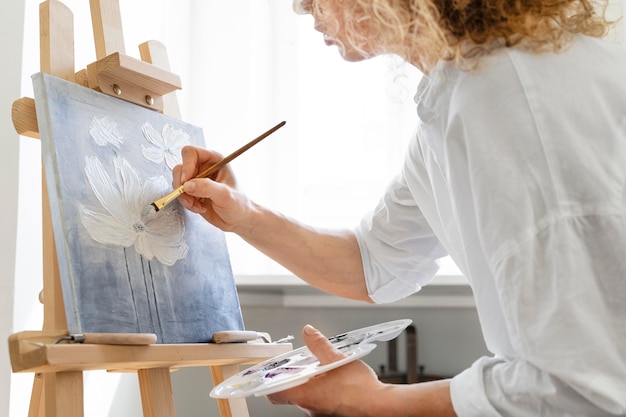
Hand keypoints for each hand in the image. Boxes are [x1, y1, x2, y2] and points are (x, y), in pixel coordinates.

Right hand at [172, 145, 253, 230]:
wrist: (238, 219)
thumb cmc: (239, 204)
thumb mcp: (225, 195)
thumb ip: (207, 187)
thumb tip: (187, 185)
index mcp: (214, 160)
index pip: (191, 153)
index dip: (186, 165)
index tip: (187, 181)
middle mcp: (204, 167)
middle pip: (180, 168)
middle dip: (182, 185)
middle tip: (191, 198)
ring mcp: (197, 179)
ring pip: (178, 182)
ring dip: (184, 196)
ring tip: (198, 205)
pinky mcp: (192, 191)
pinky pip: (180, 194)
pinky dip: (186, 203)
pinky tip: (199, 208)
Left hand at [267, 325, 384, 416]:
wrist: (380, 407)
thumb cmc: (359, 389)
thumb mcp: (336, 358)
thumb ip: (319, 345)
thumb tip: (308, 332)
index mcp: (305, 395)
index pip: (273, 393)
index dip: (267, 383)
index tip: (267, 373)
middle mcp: (310, 408)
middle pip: (291, 393)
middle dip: (295, 377)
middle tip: (301, 364)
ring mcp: (321, 413)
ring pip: (308, 397)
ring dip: (312, 383)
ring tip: (324, 369)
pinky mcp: (333, 413)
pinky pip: (322, 401)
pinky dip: (324, 390)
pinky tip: (336, 380)